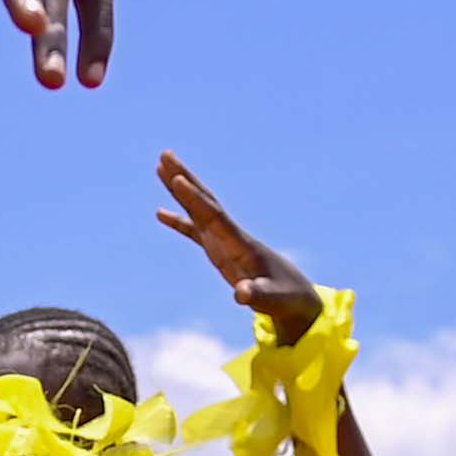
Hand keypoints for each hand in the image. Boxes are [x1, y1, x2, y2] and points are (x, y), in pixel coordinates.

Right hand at [154, 154, 323, 335]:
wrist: (296, 299)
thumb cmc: (286, 299)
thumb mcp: (272, 300)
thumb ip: (257, 295)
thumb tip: (241, 294)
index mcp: (242, 245)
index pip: (215, 217)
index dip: (196, 199)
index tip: (178, 180)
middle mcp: (232, 236)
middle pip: (205, 202)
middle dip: (186, 180)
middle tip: (165, 155)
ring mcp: (225, 242)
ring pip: (198, 210)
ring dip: (180, 190)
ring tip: (161, 167)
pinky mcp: (220, 251)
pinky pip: (194, 231)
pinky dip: (179, 221)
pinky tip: (160, 213)